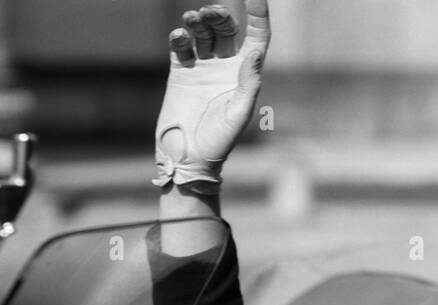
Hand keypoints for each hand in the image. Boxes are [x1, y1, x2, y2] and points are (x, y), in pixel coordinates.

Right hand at [152, 2, 270, 189]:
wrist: (188, 158)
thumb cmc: (218, 142)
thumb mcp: (238, 114)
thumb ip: (248, 84)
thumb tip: (256, 53)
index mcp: (245, 75)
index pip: (256, 37)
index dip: (258, 14)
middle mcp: (225, 67)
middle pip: (226, 29)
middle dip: (219, 15)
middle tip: (209, 13)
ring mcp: (202, 68)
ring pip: (202, 32)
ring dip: (198, 21)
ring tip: (192, 20)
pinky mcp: (181, 72)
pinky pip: (181, 46)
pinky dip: (180, 37)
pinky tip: (179, 37)